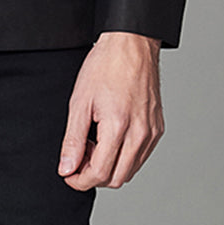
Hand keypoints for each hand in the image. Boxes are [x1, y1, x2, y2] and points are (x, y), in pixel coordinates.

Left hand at [58, 31, 163, 189]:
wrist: (131, 44)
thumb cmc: (106, 65)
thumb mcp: (80, 101)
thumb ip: (73, 139)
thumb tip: (66, 167)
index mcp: (119, 127)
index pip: (100, 173)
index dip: (80, 180)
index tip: (68, 173)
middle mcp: (140, 134)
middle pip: (116, 178)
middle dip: (93, 174)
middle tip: (79, 154)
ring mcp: (151, 133)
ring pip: (130, 170)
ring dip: (109, 166)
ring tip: (94, 141)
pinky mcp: (157, 128)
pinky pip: (140, 156)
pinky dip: (123, 156)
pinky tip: (110, 136)